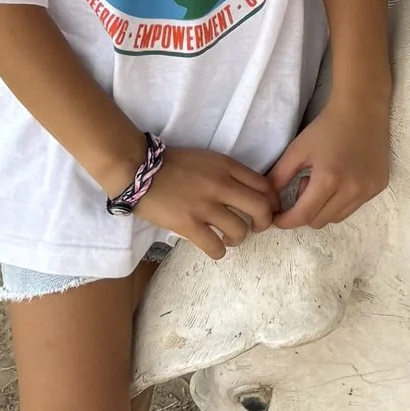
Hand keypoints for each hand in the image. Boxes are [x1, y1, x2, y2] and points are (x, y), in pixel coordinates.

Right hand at [140, 142, 280, 260]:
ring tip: (229, 238)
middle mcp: (221, 185)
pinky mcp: (188, 224)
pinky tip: (216, 248)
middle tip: (256, 227)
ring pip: (240, 230)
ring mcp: (205, 206)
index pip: (264, 185)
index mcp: (227, 166)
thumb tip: (246, 193)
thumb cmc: (171, 164)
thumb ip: (228, 173)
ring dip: (239, 238)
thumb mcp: (207, 159)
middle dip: (264, 222)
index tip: (268, 209)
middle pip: (261, 208)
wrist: (137, 168)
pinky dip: (219, 251)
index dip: (272, 201)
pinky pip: (215, 246)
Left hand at [269, 91, 392, 228]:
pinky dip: (342, 201)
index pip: (303, 216)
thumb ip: (279, 177)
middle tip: (304, 185)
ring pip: (337, 217)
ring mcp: (368, 190)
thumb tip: (268, 201)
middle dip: (305, 211)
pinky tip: (341, 179)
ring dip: (324, 208)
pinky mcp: (378, 187)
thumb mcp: (297, 150)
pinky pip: (354, 206)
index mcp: (328, 179)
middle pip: (319, 221)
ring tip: (323, 182)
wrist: (362, 109)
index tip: (276, 217)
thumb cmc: (326, 126)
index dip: (285, 221)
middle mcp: (352, 189)